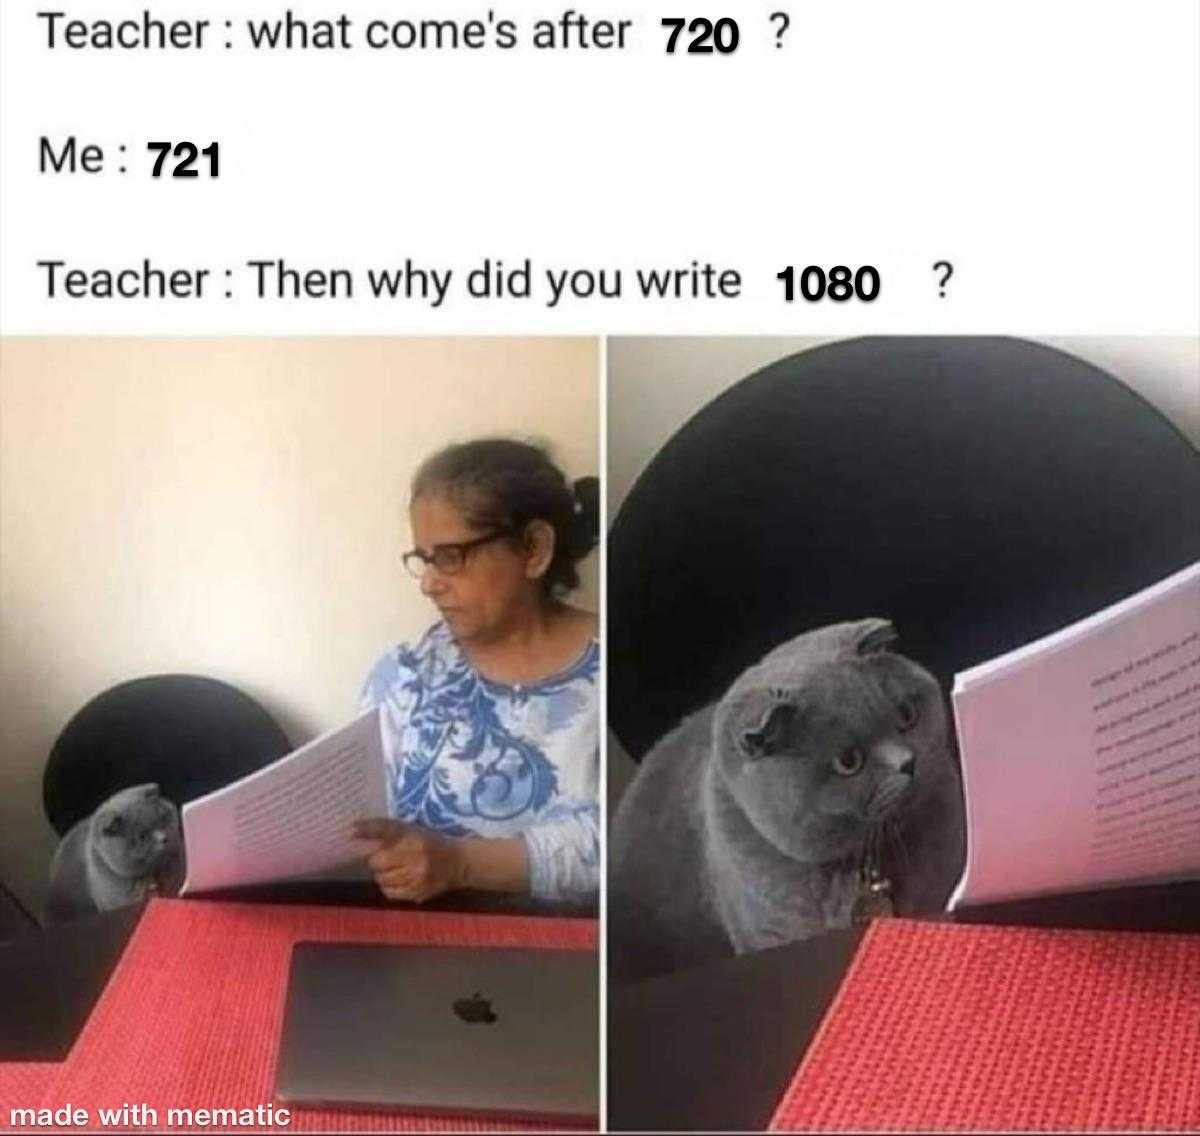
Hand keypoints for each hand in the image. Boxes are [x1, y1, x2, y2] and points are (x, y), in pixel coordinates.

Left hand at [352, 817, 467, 902]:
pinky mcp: (417, 893)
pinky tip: (401, 880)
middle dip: (378, 861)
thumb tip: (352, 830)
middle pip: (377, 862)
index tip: (351, 832)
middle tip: (390, 858)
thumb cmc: (430, 842)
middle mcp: (414, 857)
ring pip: (381, 879)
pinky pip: (389, 892)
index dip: (368, 832)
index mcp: (413, 837)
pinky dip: (390, 886)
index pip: (385, 832)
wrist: (459, 863)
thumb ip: (384, 830)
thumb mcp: (411, 829)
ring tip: (397, 869)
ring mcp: (416, 878)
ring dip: (384, 875)